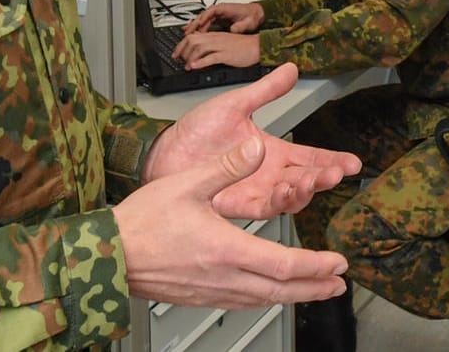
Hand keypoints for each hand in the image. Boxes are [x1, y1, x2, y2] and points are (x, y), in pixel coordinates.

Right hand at [117, 136, 350, 307]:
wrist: (109, 254)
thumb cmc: (142, 221)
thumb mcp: (187, 182)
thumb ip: (227, 167)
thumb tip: (256, 146)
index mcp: (226, 249)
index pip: (283, 265)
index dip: (315, 267)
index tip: (337, 264)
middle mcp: (224, 277)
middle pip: (281, 291)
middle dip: (315, 288)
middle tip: (339, 285)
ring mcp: (213, 291)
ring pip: (264, 300)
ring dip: (295, 296)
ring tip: (316, 290)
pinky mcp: (201, 296)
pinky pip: (244, 302)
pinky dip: (266, 298)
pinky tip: (270, 293)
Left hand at [145, 63, 361, 219]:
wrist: (165, 151)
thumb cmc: (196, 131)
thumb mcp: (236, 104)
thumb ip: (266, 91)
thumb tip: (292, 69)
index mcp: (273, 151)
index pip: (310, 157)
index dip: (332, 160)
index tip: (353, 162)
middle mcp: (268, 174)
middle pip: (306, 180)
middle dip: (325, 177)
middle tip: (337, 172)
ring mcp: (255, 191)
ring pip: (290, 197)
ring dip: (305, 190)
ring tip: (313, 179)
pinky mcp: (237, 204)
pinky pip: (264, 208)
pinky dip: (279, 202)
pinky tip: (287, 191)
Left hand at [176, 31, 261, 69]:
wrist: (257, 46)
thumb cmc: (242, 46)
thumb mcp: (224, 42)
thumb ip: (211, 44)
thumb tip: (199, 50)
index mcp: (213, 35)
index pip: (192, 36)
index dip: (181, 45)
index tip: (176, 54)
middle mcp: (215, 39)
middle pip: (192, 40)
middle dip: (182, 51)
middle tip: (179, 60)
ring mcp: (220, 46)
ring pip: (199, 48)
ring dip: (190, 57)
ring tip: (187, 66)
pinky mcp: (226, 54)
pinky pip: (211, 57)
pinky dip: (201, 62)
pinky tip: (195, 66)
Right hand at [183, 1, 265, 34]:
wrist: (257, 13)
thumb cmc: (252, 15)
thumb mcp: (248, 21)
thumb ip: (240, 26)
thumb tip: (233, 29)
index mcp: (224, 8)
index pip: (208, 13)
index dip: (200, 21)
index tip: (195, 28)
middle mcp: (219, 11)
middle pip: (202, 17)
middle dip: (194, 25)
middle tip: (186, 34)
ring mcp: (218, 15)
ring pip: (203, 21)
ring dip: (195, 28)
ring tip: (186, 36)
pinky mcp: (219, 20)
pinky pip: (206, 24)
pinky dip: (200, 29)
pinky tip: (194, 35)